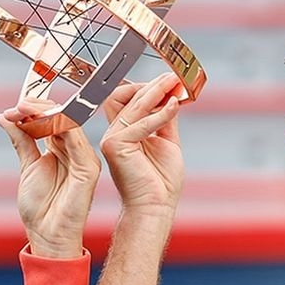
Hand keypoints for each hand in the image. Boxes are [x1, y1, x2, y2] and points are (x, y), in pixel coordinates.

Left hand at [0, 97, 100, 257]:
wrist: (46, 235)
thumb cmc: (40, 208)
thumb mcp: (27, 166)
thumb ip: (21, 139)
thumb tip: (4, 117)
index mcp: (64, 149)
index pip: (53, 118)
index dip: (34, 109)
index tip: (13, 108)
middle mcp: (77, 151)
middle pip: (62, 116)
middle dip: (37, 107)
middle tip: (16, 106)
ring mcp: (85, 159)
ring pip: (69, 122)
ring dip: (44, 112)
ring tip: (22, 110)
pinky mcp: (88, 168)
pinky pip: (75, 138)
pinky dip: (56, 125)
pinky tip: (38, 122)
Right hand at [97, 73, 184, 219]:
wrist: (156, 207)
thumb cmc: (161, 182)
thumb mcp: (166, 142)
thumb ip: (164, 119)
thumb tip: (170, 95)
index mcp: (123, 134)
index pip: (126, 100)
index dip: (144, 88)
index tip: (167, 81)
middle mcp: (113, 135)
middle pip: (125, 97)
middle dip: (151, 86)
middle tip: (172, 77)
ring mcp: (111, 140)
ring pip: (131, 105)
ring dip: (155, 92)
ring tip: (174, 84)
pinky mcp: (114, 146)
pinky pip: (139, 122)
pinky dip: (159, 113)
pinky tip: (174, 107)